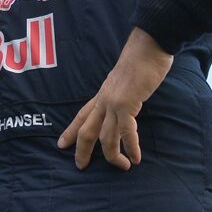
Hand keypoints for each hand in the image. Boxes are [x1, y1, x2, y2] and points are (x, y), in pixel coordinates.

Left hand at [58, 28, 172, 169]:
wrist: (149, 45)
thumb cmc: (142, 58)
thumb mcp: (126, 79)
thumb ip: (123, 91)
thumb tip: (129, 97)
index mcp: (102, 94)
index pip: (81, 115)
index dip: (71, 131)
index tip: (61, 144)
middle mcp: (103, 100)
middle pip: (86, 130)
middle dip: (82, 150)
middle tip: (80, 166)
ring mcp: (113, 103)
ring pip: (105, 136)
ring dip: (112, 155)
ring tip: (121, 167)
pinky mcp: (127, 104)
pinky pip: (126, 132)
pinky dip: (131, 147)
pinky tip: (135, 158)